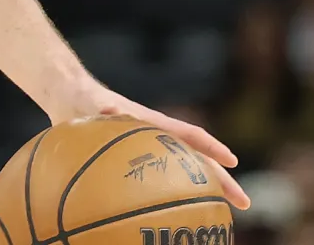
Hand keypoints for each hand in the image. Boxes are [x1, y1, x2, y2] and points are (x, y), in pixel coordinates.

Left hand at [46, 81, 249, 209]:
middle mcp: (157, 138)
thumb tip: (108, 109)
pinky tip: (175, 216)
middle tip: (244, 204)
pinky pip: (162, 181)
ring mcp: (149, 150)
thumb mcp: (93, 103)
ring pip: (185, 174)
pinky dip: (176, 195)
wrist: (68, 97)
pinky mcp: (136, 161)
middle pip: (198, 161)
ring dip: (204, 191)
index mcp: (153, 124)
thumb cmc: (82, 99)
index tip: (233, 162)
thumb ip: (102, 107)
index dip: (212, 148)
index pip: (190, 136)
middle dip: (222, 181)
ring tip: (221, 215)